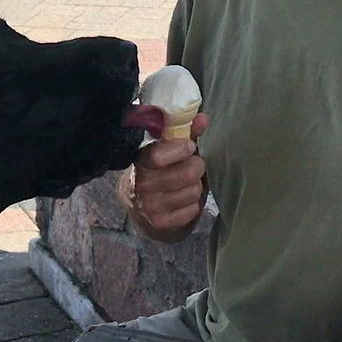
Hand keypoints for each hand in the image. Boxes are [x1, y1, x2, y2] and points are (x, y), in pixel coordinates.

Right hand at [124, 112, 208, 238]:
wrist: (138, 204)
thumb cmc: (158, 168)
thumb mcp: (167, 149)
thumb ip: (186, 133)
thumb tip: (204, 119)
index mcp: (140, 160)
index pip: (159, 155)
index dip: (180, 149)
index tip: (190, 147)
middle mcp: (141, 184)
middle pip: (186, 174)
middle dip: (197, 167)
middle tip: (193, 166)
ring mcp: (149, 206)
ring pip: (193, 192)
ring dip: (196, 186)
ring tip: (186, 183)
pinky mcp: (159, 222)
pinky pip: (192, 210)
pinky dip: (193, 204)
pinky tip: (183, 199)